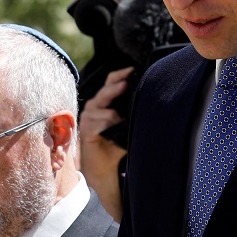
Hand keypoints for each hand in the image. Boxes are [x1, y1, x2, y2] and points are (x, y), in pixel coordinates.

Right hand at [79, 66, 134, 221]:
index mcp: (104, 102)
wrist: (104, 165)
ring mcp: (88, 118)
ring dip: (115, 116)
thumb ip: (132, 111)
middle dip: (117, 87)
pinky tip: (112, 131)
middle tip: (126, 84)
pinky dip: (109, 126)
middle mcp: (94, 107)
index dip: (120, 75)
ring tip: (120, 124)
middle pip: (105, 92)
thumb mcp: (126, 124)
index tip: (132, 70)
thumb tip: (152, 100)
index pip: (110, 82)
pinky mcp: (85, 130)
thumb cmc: (115, 143)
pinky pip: (100, 123)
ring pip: (104, 110)